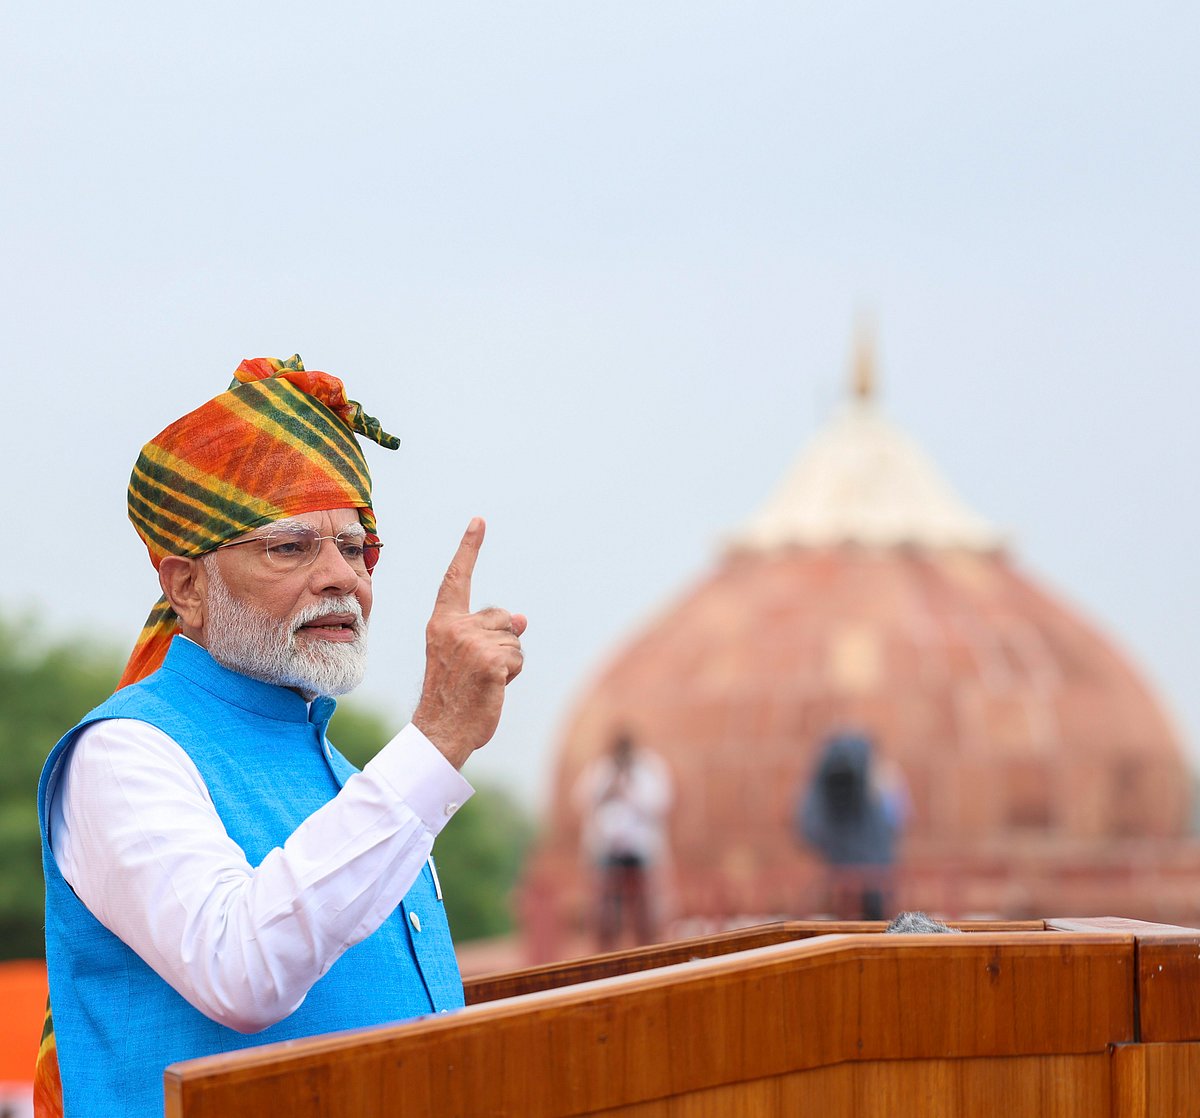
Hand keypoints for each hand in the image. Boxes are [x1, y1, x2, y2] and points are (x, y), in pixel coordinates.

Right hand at [412, 518, 526, 768]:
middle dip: (502, 642)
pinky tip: (492, 687)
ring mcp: (472, 643)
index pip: (457, 579)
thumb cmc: (455, 694)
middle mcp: (454, 627)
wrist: (441, 730)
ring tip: (482, 681)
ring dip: (508, 661)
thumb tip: (523, 618)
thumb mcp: (467, 655)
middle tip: (477, 671)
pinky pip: (518, 657)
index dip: (469, 548)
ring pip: (514, 638)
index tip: (479, 521)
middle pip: (503, 617)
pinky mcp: (491, 661)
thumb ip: (489, 632)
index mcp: (442, 622)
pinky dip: (512, 674)